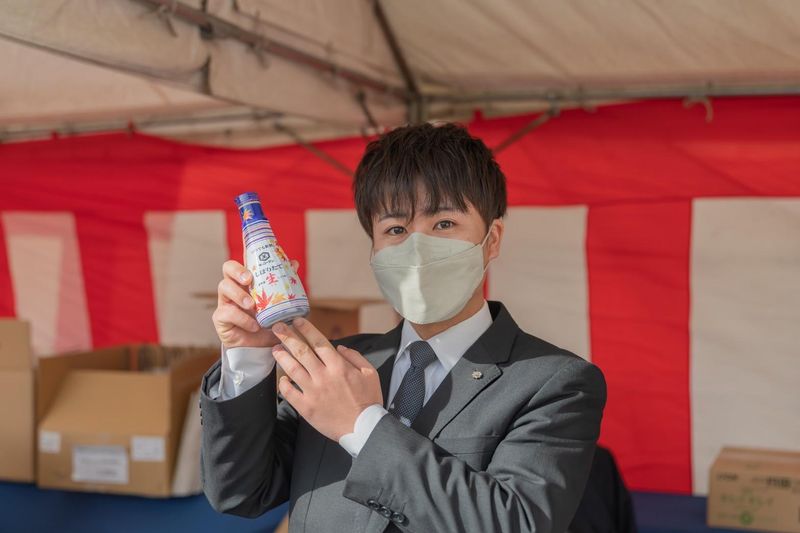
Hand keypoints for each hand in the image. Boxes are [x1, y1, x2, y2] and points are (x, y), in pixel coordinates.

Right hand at [212, 259, 299, 348]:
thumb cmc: (268, 322)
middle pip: (227, 268)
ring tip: (252, 305)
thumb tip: (294, 264)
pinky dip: (242, 318)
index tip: (251, 258)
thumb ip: (284, 285)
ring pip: (224, 287)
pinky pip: (226, 312)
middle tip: (249, 280)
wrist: (261, 348)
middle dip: (238, 271)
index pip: (242, 262)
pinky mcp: (221, 318)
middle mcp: (234, 287)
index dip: (244, 256)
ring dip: (239, 294)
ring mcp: (225, 301)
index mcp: (246, 282)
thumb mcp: (279, 305)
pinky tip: (254, 325)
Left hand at [271, 317, 382, 441]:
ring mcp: (313, 391)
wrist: (363, 428)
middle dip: (287, 336)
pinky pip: (290, 393)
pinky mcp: (306, 407)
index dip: (306, 329)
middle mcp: (323, 375)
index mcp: (338, 366)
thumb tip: (339, 347)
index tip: (297, 321)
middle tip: (276, 327)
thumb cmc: (369, 400)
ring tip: (275, 349)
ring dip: (282, 357)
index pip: (318, 341)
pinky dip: (284, 384)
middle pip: (301, 351)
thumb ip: (355, 356)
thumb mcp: (370, 373)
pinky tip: (282, 378)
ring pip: (292, 369)